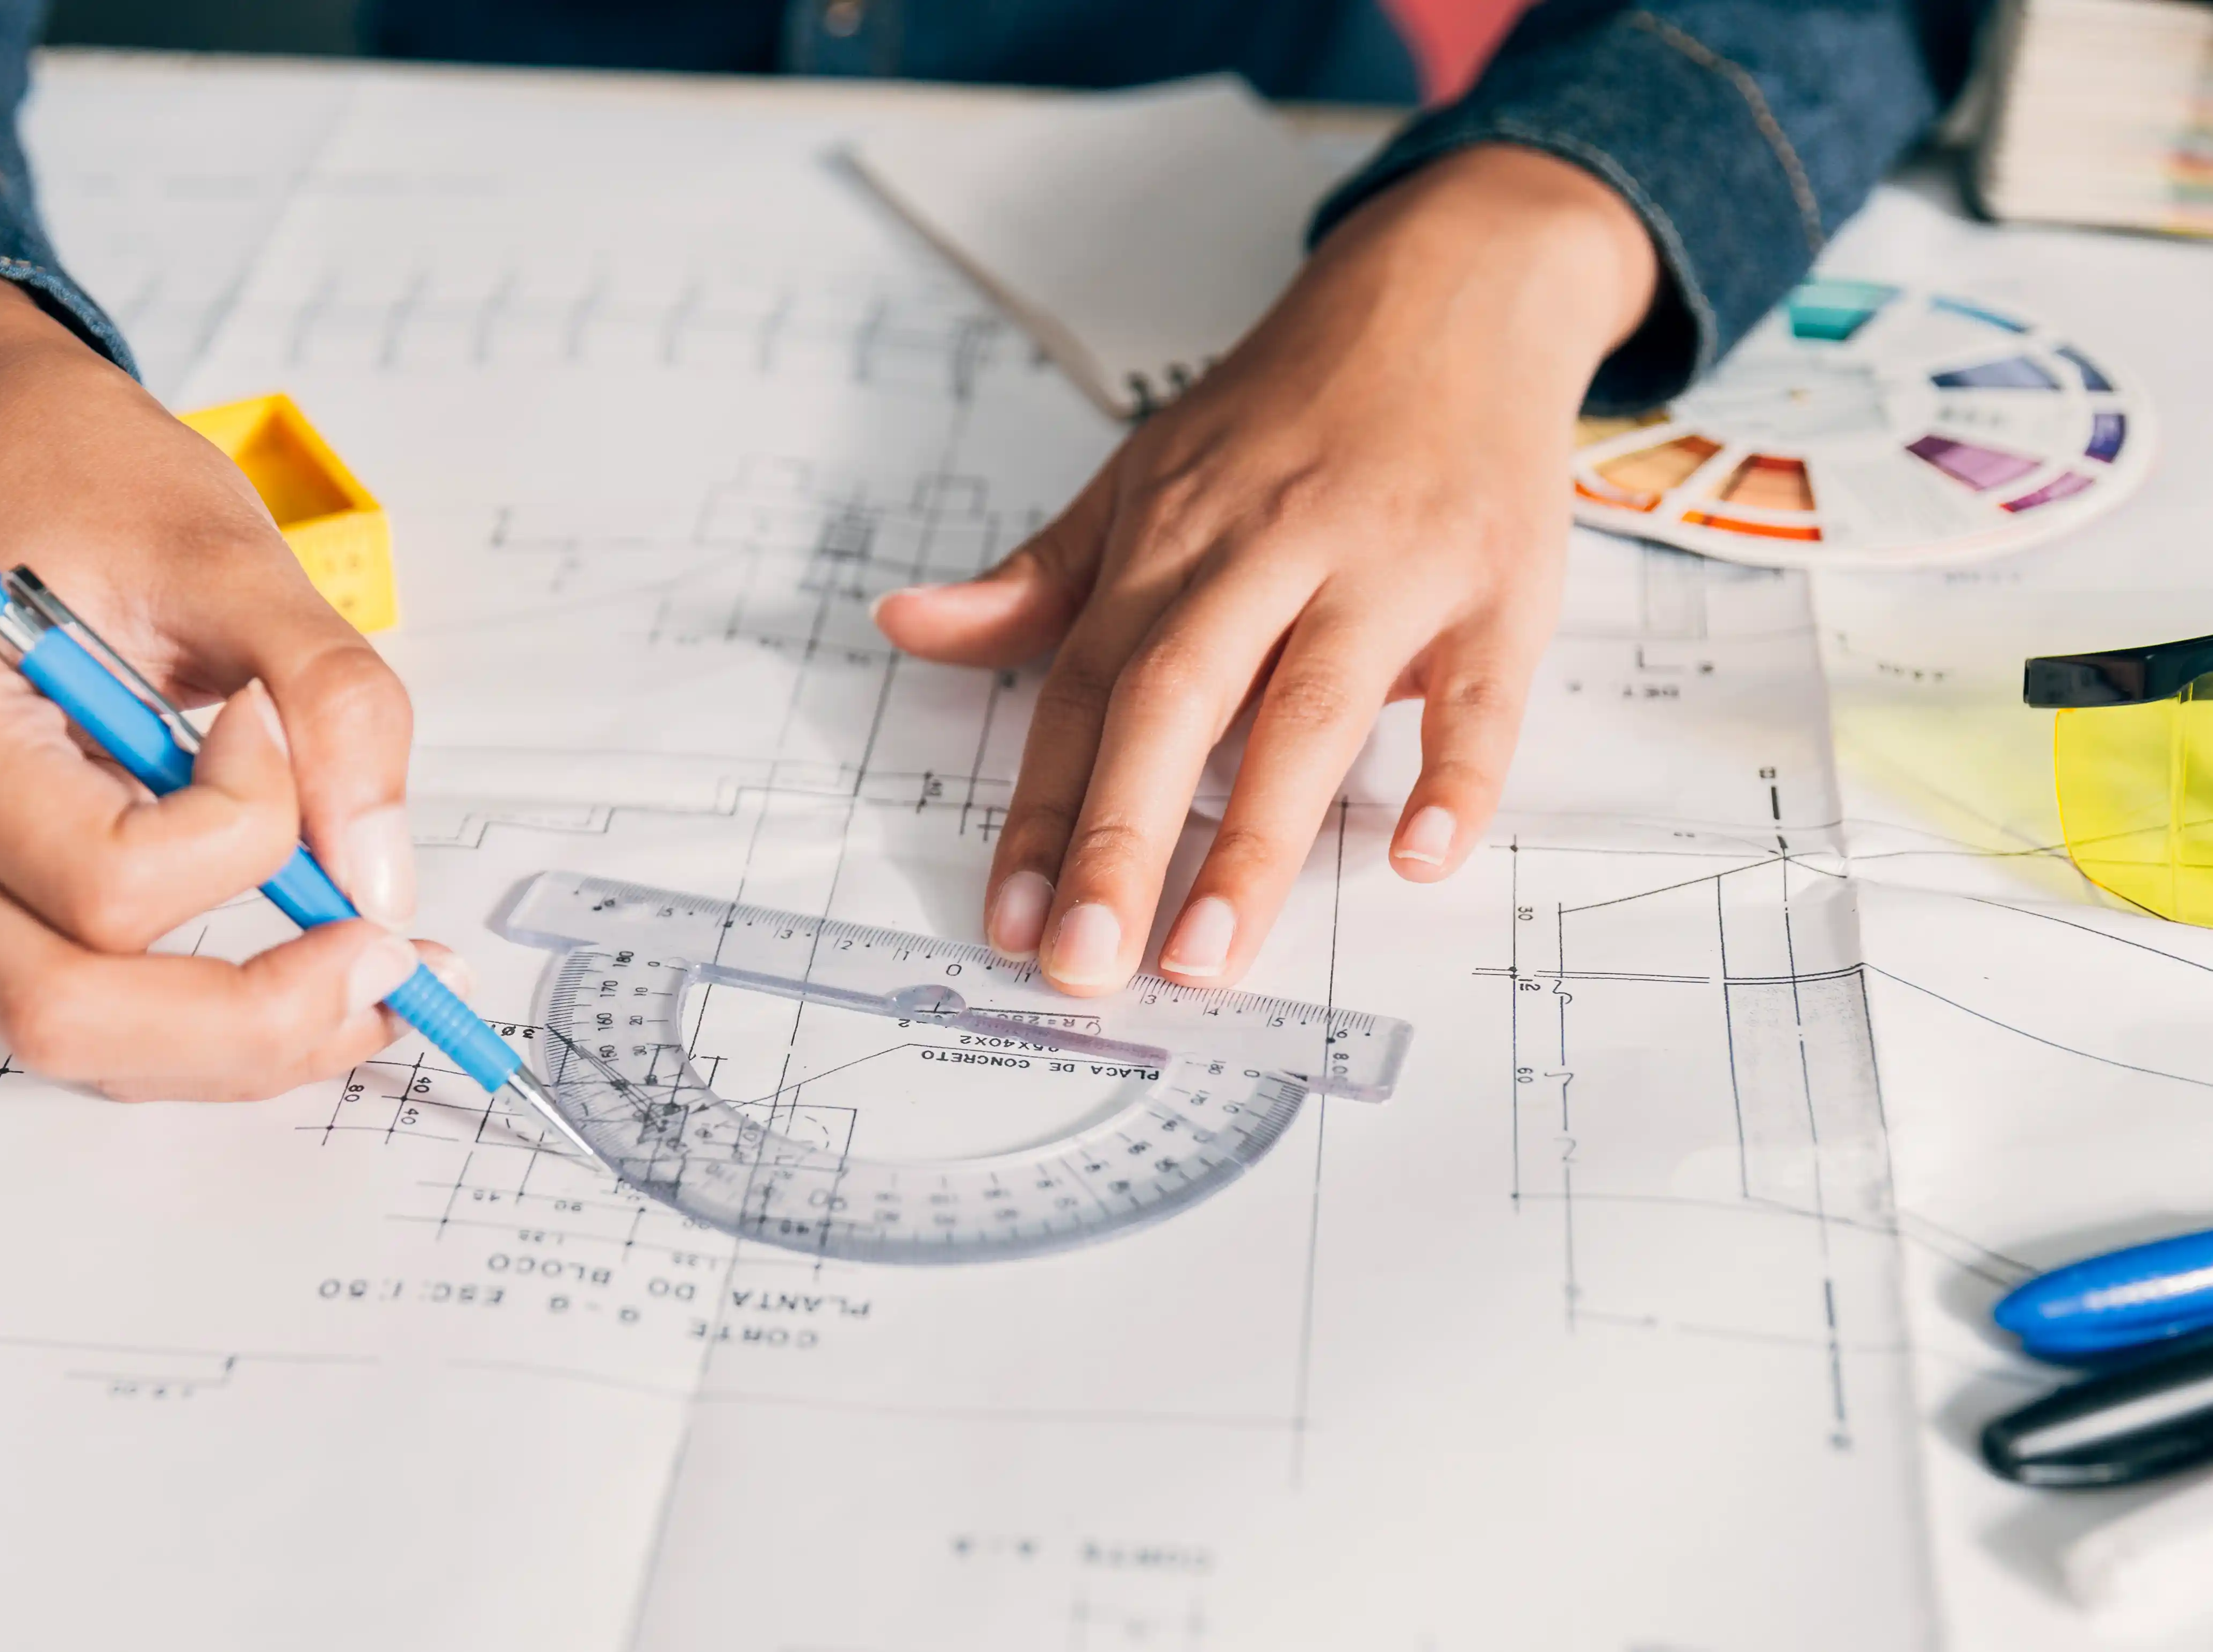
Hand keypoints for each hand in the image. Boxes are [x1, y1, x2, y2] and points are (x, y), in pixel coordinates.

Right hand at [0, 270, 442, 1100]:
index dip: (246, 829)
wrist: (2, 450)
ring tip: (379, 970)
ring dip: (247, 1038)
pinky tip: (317, 959)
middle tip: (393, 960)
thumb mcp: (230, 551)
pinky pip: (102, 1005)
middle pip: (65, 1011)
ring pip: (82, 1044)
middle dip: (253, 1020)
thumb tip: (380, 877)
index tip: (277, 719)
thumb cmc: (86, 479)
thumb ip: (331, 702)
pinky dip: (220, 1013)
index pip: (106, 874)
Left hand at [875, 146, 1658, 993]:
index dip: (1039, 807)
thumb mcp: (1141, 478)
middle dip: (1123, 836)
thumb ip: (1037, 581)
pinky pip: (1480, 691)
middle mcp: (1267, 549)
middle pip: (1176, 701)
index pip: (1083, 687)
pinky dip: (1455, 772)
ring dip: (1258, 838)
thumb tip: (905, 627)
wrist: (1452, 289)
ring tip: (1207, 956)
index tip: (1008, 918)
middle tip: (1084, 962)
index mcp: (1169, 537)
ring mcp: (1387, 565)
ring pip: (1311, 709)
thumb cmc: (1284, 413)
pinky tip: (1421, 858)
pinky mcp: (1497, 582)